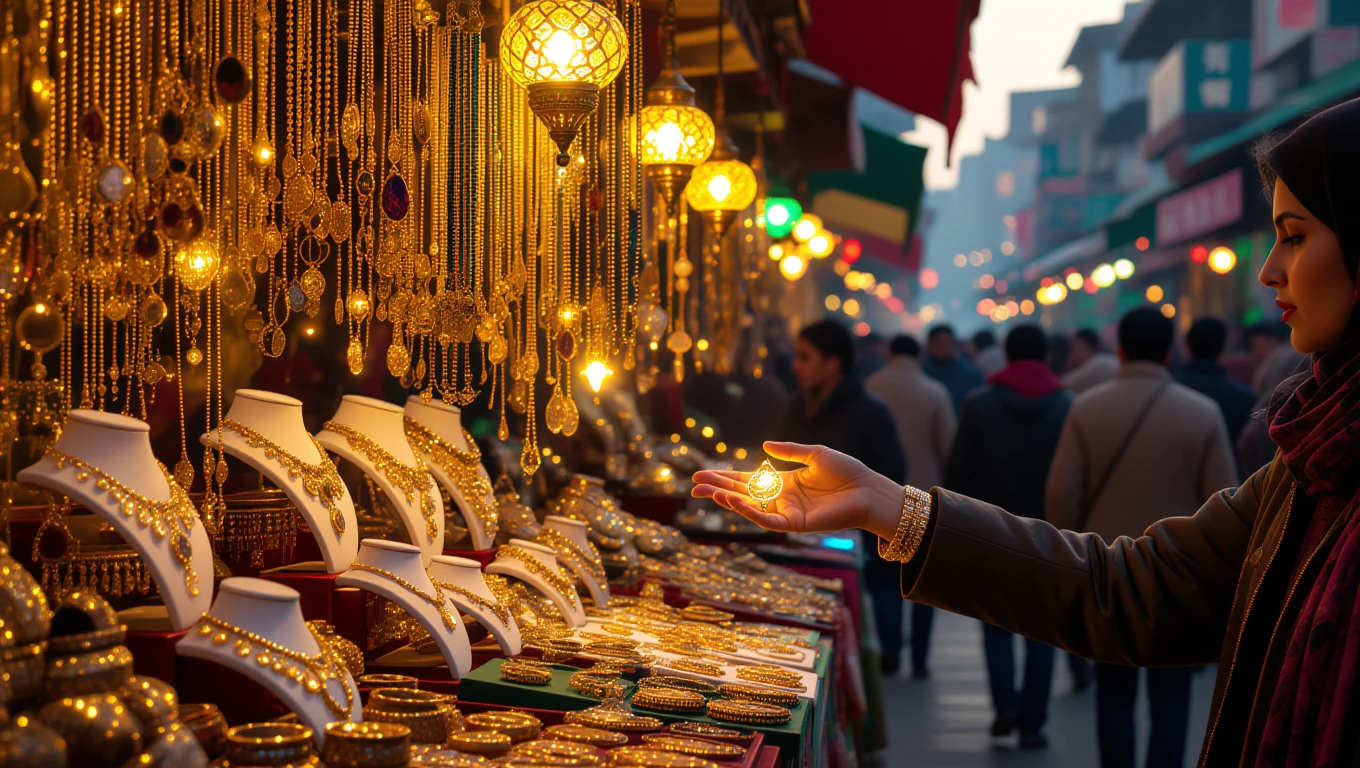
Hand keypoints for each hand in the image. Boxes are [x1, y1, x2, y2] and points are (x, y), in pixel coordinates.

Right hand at [691, 441, 900, 535]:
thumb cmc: (847, 471)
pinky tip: (733, 501)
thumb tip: (763, 445)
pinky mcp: (795, 524)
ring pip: (750, 508)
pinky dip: (748, 512)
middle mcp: (781, 499)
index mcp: (784, 483)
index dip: (726, 476)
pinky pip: (766, 520)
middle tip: (694, 484)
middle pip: (743, 494)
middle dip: (718, 489)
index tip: (704, 472)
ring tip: (708, 491)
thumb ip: (789, 450)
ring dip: (728, 500)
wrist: (869, 489)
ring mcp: (786, 512)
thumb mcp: (814, 454)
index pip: (748, 480)